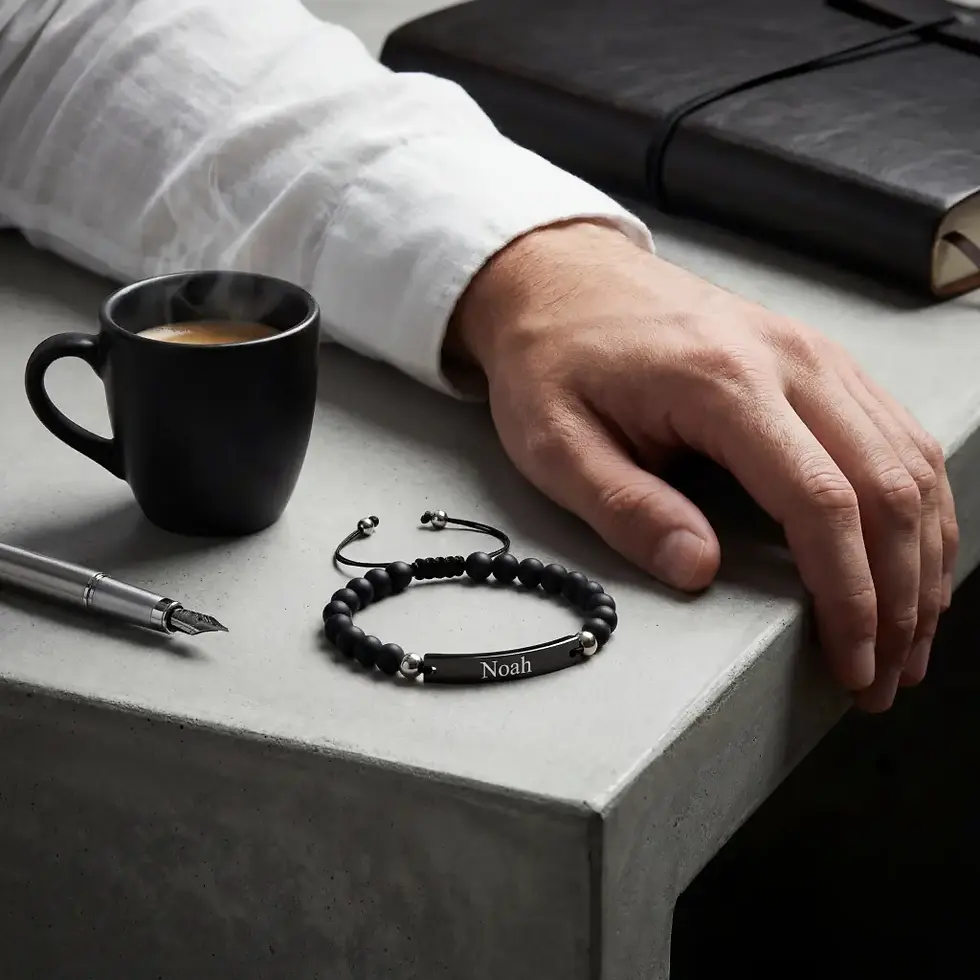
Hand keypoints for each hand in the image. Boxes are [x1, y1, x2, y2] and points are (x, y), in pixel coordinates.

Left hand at [448, 221, 957, 711]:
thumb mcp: (556, 442)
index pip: (821, 501)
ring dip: (923, 557)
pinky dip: (918, 505)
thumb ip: (626, 507)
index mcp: (723, 382)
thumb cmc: (554, 356)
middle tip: (887, 674)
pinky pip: (896, 434)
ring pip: (910, 462)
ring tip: (910, 634)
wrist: (562, 278)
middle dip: (900, 595)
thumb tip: (699, 570)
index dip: (849, 594)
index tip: (852, 660)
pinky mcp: (817, 361)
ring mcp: (813, 355)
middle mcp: (790, 362)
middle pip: (888, 487)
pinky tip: (912, 554)